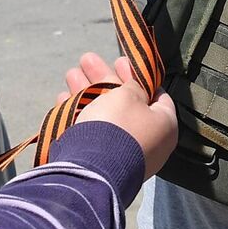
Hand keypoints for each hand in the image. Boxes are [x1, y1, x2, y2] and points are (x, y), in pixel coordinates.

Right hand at [65, 52, 176, 174]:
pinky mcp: (98, 159)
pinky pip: (90, 131)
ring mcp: (122, 151)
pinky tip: (63, 98)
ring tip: (71, 73)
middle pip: (125, 102)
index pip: (156, 95)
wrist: (92, 168)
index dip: (138, 76)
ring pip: (103, 114)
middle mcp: (147, 140)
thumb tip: (137, 86)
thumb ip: (134, 86)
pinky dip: (77, 113)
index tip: (121, 62)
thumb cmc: (118, 126)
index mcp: (163, 125)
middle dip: (104, 78)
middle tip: (87, 60)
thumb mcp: (129, 95)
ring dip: (86, 91)